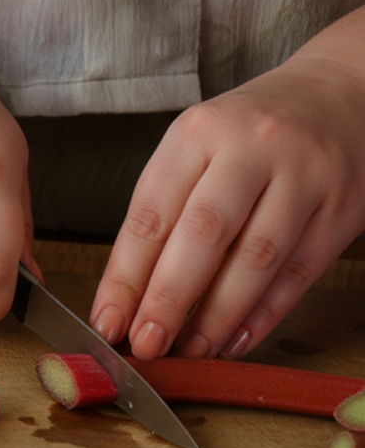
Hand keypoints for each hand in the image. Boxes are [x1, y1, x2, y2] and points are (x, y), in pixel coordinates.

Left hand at [90, 49, 364, 359]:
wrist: (336, 96)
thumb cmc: (244, 136)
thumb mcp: (193, 150)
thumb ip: (161, 214)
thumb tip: (125, 297)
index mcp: (198, 133)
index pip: (152, 214)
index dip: (125, 276)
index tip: (107, 321)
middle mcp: (252, 149)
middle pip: (203, 235)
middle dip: (168, 299)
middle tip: (145, 344)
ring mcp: (304, 178)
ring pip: (257, 258)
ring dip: (218, 316)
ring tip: (189, 351)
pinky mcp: (342, 209)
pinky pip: (299, 272)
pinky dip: (265, 314)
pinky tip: (235, 340)